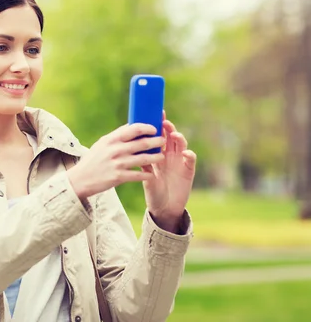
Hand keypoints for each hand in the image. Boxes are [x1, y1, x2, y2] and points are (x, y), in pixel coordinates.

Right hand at [67, 123, 165, 199]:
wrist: (80, 179)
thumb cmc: (93, 160)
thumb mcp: (101, 144)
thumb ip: (116, 136)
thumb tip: (131, 126)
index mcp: (111, 139)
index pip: (134, 129)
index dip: (147, 128)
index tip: (154, 129)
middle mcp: (115, 150)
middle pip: (142, 143)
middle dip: (156, 141)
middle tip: (163, 141)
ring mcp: (117, 163)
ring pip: (143, 159)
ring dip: (155, 158)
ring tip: (161, 157)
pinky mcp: (118, 177)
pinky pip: (138, 175)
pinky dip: (146, 175)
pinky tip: (152, 175)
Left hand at [141, 111, 196, 232]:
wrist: (163, 207)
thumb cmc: (153, 189)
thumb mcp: (146, 174)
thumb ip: (142, 161)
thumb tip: (131, 148)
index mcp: (159, 153)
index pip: (159, 136)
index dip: (158, 125)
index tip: (155, 114)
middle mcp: (170, 155)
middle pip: (171, 137)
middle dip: (168, 128)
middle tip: (164, 121)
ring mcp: (180, 162)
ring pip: (181, 145)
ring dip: (179, 138)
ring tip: (174, 134)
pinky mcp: (188, 171)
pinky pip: (190, 161)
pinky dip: (189, 155)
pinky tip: (185, 153)